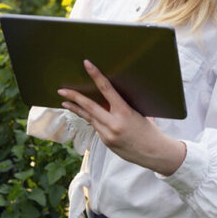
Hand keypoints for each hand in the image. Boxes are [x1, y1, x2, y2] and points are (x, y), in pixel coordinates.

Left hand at [58, 60, 186, 175]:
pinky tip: (87, 115)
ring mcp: (108, 135)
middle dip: (74, 97)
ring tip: (65, 101)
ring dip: (77, 109)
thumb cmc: (149, 130)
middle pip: (89, 107)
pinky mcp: (106, 142)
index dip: (96, 75)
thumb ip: (123, 105)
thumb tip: (110, 94)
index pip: (107, 89)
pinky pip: (96, 127)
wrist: (154, 153)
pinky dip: (92, 120)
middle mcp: (114, 124)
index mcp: (124, 112)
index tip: (87, 64)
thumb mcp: (139, 112)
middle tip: (61, 90)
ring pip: (89, 117)